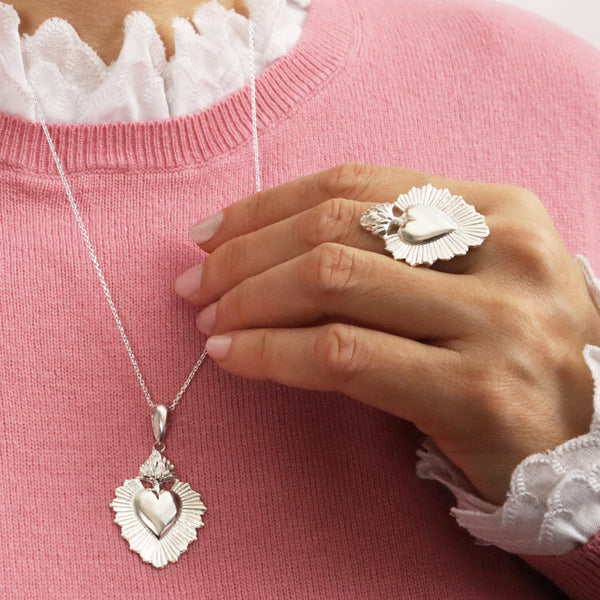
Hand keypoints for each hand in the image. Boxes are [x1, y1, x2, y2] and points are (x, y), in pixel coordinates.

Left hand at [175, 163, 599, 504]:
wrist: (591, 441)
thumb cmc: (515, 353)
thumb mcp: (472, 279)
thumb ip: (394, 252)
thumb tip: (278, 239)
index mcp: (499, 210)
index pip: (354, 187)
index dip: (268, 205)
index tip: (211, 234)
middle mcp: (502, 252)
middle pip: (334, 230)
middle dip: (246, 254)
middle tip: (199, 284)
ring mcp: (495, 320)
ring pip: (332, 284)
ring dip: (250, 300)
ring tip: (210, 321)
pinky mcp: (475, 391)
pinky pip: (343, 356)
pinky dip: (274, 353)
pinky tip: (236, 358)